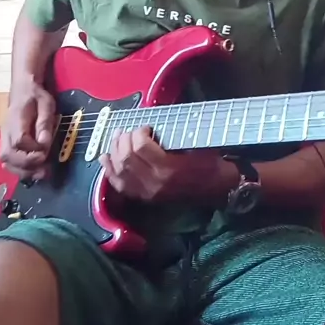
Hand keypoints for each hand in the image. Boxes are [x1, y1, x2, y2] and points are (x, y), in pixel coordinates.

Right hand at [0, 80, 54, 178]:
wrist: (23, 89)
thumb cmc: (36, 96)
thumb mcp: (46, 105)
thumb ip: (45, 124)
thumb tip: (44, 143)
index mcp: (15, 120)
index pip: (18, 141)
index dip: (32, 151)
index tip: (46, 153)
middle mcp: (6, 132)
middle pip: (7, 156)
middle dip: (26, 166)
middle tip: (44, 170)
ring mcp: (4, 138)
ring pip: (5, 161)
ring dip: (22, 171)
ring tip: (40, 174)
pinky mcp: (7, 143)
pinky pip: (8, 160)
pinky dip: (19, 169)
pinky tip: (32, 170)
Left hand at [99, 126, 231, 202]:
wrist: (219, 189)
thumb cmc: (210, 163)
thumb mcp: (196, 145)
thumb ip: (172, 137)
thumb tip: (151, 127)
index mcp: (168, 168)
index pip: (141, 146)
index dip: (138, 132)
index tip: (145, 126)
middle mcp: (154, 183)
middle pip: (126, 158)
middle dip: (123, 140)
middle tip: (127, 130)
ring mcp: (148, 192)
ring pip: (119, 170)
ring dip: (114, 151)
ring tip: (117, 138)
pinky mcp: (145, 198)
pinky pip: (120, 185)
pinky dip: (109, 171)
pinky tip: (105, 158)